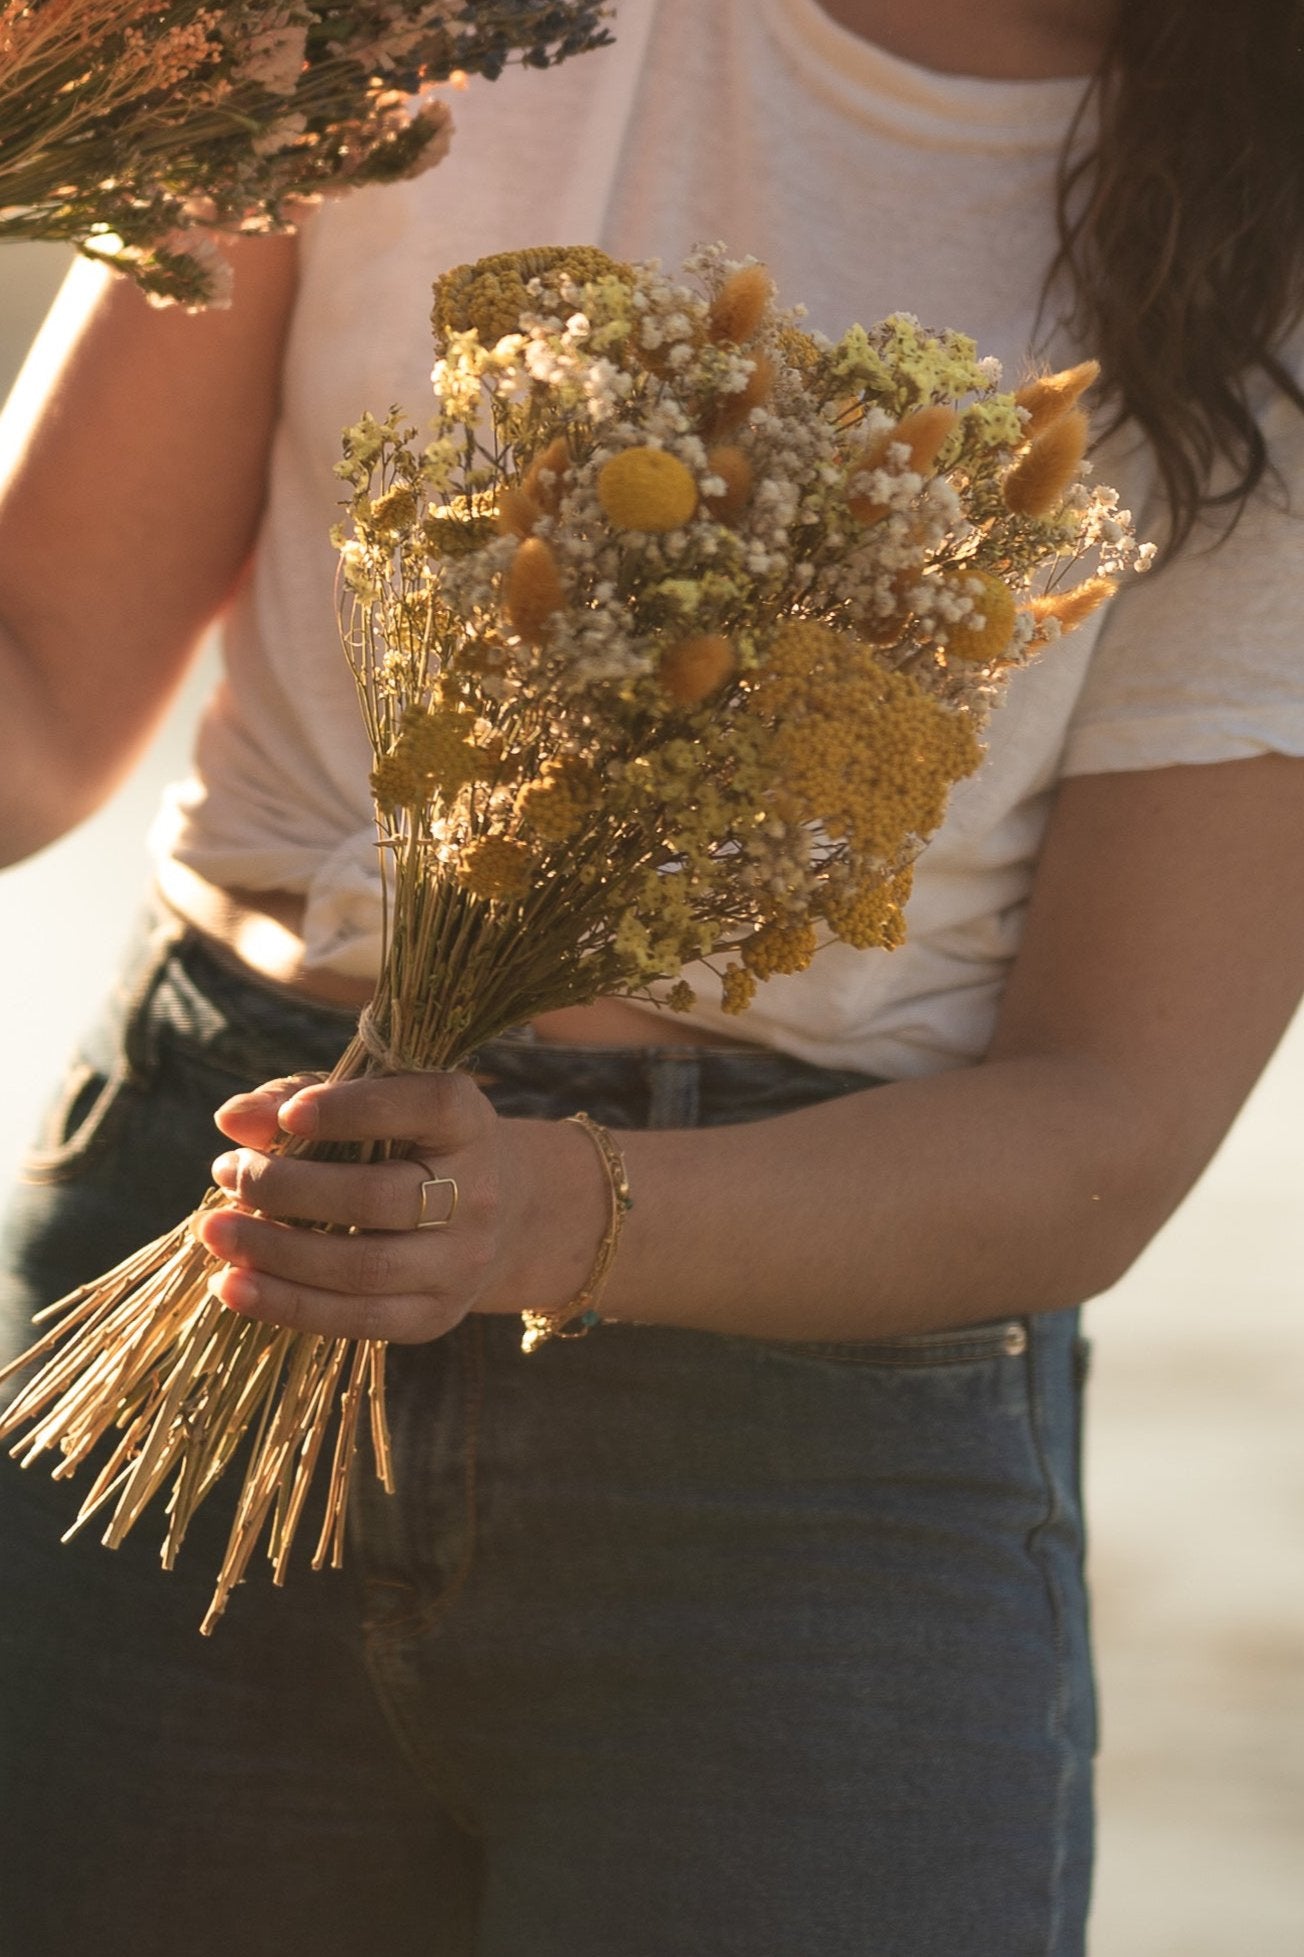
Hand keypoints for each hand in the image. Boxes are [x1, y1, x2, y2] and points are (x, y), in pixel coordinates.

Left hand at [194, 1071, 600, 1342]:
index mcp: (467, 1121)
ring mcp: (460, 1263)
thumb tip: (232, 1121)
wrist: (496, 1215)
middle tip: (225, 1171)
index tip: (291, 1115)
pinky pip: (357, 1320)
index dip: (356, 1109)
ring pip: (363, 1268)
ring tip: (213, 1231)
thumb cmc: (406, 1142)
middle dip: (287, 1188)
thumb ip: (297, 1098)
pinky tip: (232, 1286)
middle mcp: (477, 1193)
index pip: (424, 1107)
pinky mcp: (435, 1316)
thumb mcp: (366, 1102)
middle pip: (377, 1197)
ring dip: (275, 1253)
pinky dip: (286, 1305)